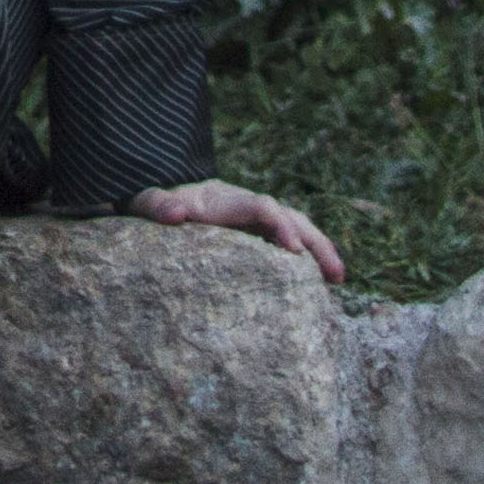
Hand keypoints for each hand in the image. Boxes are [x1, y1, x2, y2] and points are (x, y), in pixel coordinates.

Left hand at [130, 181, 345, 282]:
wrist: (152, 199)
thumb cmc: (148, 205)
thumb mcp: (145, 203)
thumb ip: (158, 206)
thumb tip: (176, 213)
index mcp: (222, 199)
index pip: (261, 207)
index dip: (280, 225)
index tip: (293, 251)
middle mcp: (242, 204)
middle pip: (288, 216)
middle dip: (314, 242)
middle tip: (335, 274)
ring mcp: (249, 219)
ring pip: (293, 227)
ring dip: (317, 249)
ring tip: (338, 280)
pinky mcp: (251, 233)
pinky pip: (283, 242)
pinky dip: (304, 258)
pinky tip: (321, 284)